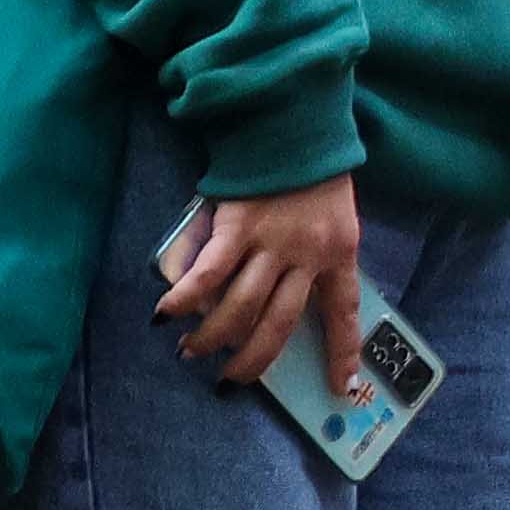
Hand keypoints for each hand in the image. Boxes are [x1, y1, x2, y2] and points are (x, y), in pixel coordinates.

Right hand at [162, 178, 362, 392]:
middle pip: (278, 323)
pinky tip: (167, 312)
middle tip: (228, 381)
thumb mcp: (335, 217)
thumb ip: (317, 255)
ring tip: (191, 351)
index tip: (340, 388)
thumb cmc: (314, 171)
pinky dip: (187, 296)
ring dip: (212, 336)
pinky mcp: (236, 224)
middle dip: (252, 360)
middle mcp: (306, 255)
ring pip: (240, 306)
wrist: (293, 122)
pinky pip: (210, 271)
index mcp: (338, 253)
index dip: (341, 352)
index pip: (343, 312)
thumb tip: (290, 295)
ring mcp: (270, 241)